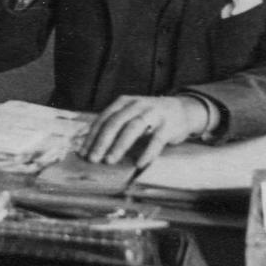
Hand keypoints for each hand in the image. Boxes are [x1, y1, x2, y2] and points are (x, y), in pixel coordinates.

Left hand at [79, 95, 208, 167]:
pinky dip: (147, 152)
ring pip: (133, 128)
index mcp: (124, 102)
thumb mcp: (129, 114)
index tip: (83, 152)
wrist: (181, 110)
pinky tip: (139, 163)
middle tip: (93, 159)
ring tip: (110, 161)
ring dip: (119, 145)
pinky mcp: (168, 125)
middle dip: (102, 142)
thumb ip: (111, 125)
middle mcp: (137, 105)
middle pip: (116, 122)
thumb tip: (85, 142)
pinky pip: (156, 140)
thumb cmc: (149, 116)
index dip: (92, 136)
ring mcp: (153, 113)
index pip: (104, 118)